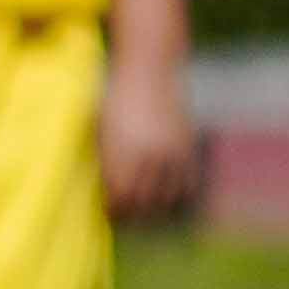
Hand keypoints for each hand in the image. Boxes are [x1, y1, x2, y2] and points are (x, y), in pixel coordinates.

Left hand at [98, 56, 198, 220]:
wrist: (149, 69)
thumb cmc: (114, 97)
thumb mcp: (101, 128)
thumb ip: (105, 159)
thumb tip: (105, 190)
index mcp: (123, 151)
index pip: (119, 196)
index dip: (113, 211)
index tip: (108, 215)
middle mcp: (150, 154)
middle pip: (142, 201)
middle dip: (132, 215)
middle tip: (124, 219)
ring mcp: (171, 151)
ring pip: (166, 196)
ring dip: (154, 208)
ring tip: (144, 211)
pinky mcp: (187, 145)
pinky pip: (186, 182)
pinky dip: (176, 194)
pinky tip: (166, 197)